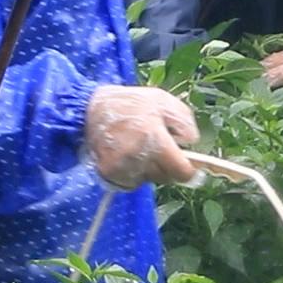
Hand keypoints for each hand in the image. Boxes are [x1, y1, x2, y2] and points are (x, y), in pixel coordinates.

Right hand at [83, 85, 197, 189]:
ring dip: (150, 168)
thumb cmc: (131, 103)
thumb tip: (192, 143)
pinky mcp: (109, 174)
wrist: (91, 107)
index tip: (188, 163)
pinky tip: (128, 153)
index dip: (188, 168)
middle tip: (160, 147)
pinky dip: (134, 171)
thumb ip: (184, 122)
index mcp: (155, 139)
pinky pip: (132, 181)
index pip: (182, 172)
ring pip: (149, 180)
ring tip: (141, 146)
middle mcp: (139, 158)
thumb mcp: (164, 101)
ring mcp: (122, 168)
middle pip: (167, 178)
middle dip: (168, 165)